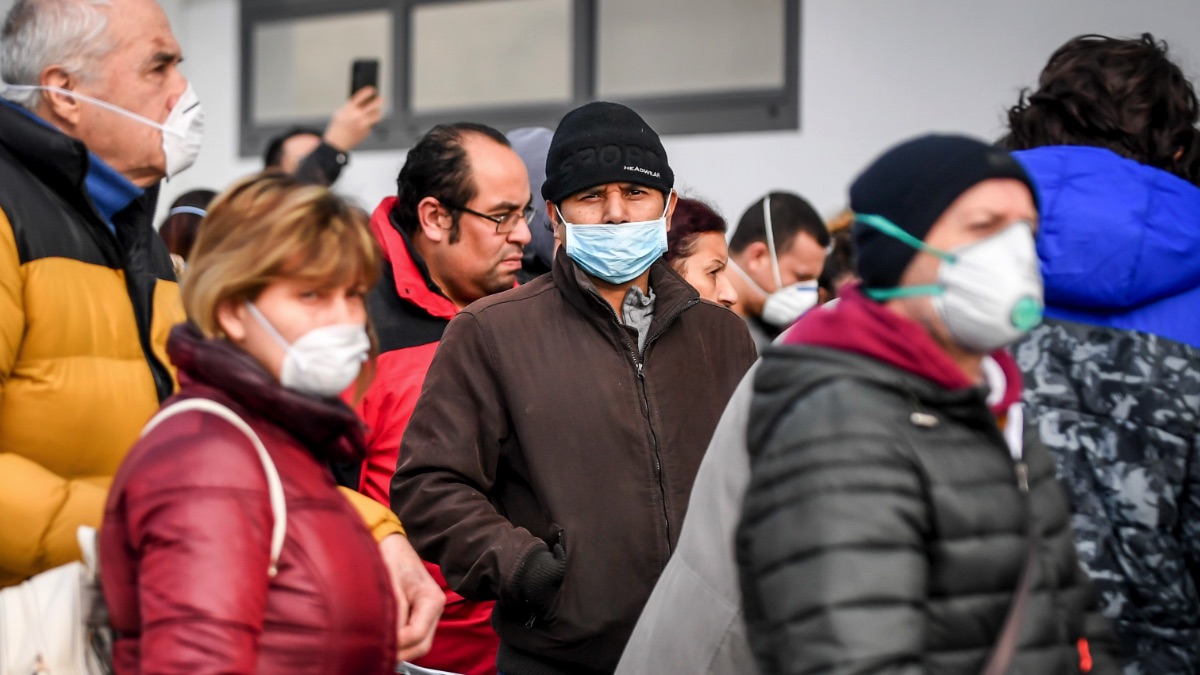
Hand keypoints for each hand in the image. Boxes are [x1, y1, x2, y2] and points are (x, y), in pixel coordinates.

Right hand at [324, 87, 383, 151]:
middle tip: (380, 99)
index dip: (368, 91)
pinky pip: (373, 124)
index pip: (361, 96)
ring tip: (375, 111)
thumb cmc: (338, 127)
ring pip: (377, 114)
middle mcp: (358, 115)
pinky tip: (365, 123)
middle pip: (374, 104)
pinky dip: (371, 122)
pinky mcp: (367, 131)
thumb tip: (361, 101)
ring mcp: (364, 123)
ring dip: (377, 112)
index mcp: (349, 109)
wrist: (338, 142)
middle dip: (379, 100)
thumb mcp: (340, 113)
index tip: (372, 89)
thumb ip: (350, 107)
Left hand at [378, 533, 443, 661]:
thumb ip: (395, 612)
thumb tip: (391, 637)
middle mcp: (435, 609)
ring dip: (401, 649)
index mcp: (432, 600)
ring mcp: (429, 613)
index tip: (379, 645)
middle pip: (422, 644)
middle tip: (378, 655)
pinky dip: (401, 641)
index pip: (418, 634)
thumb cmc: (392, 558)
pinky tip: (385, 639)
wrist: (392, 545)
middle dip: (402, 652)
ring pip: (418, 643)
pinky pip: (413, 635)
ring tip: (379, 648)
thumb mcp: (392, 585)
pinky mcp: (419, 614)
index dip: (399, 643)